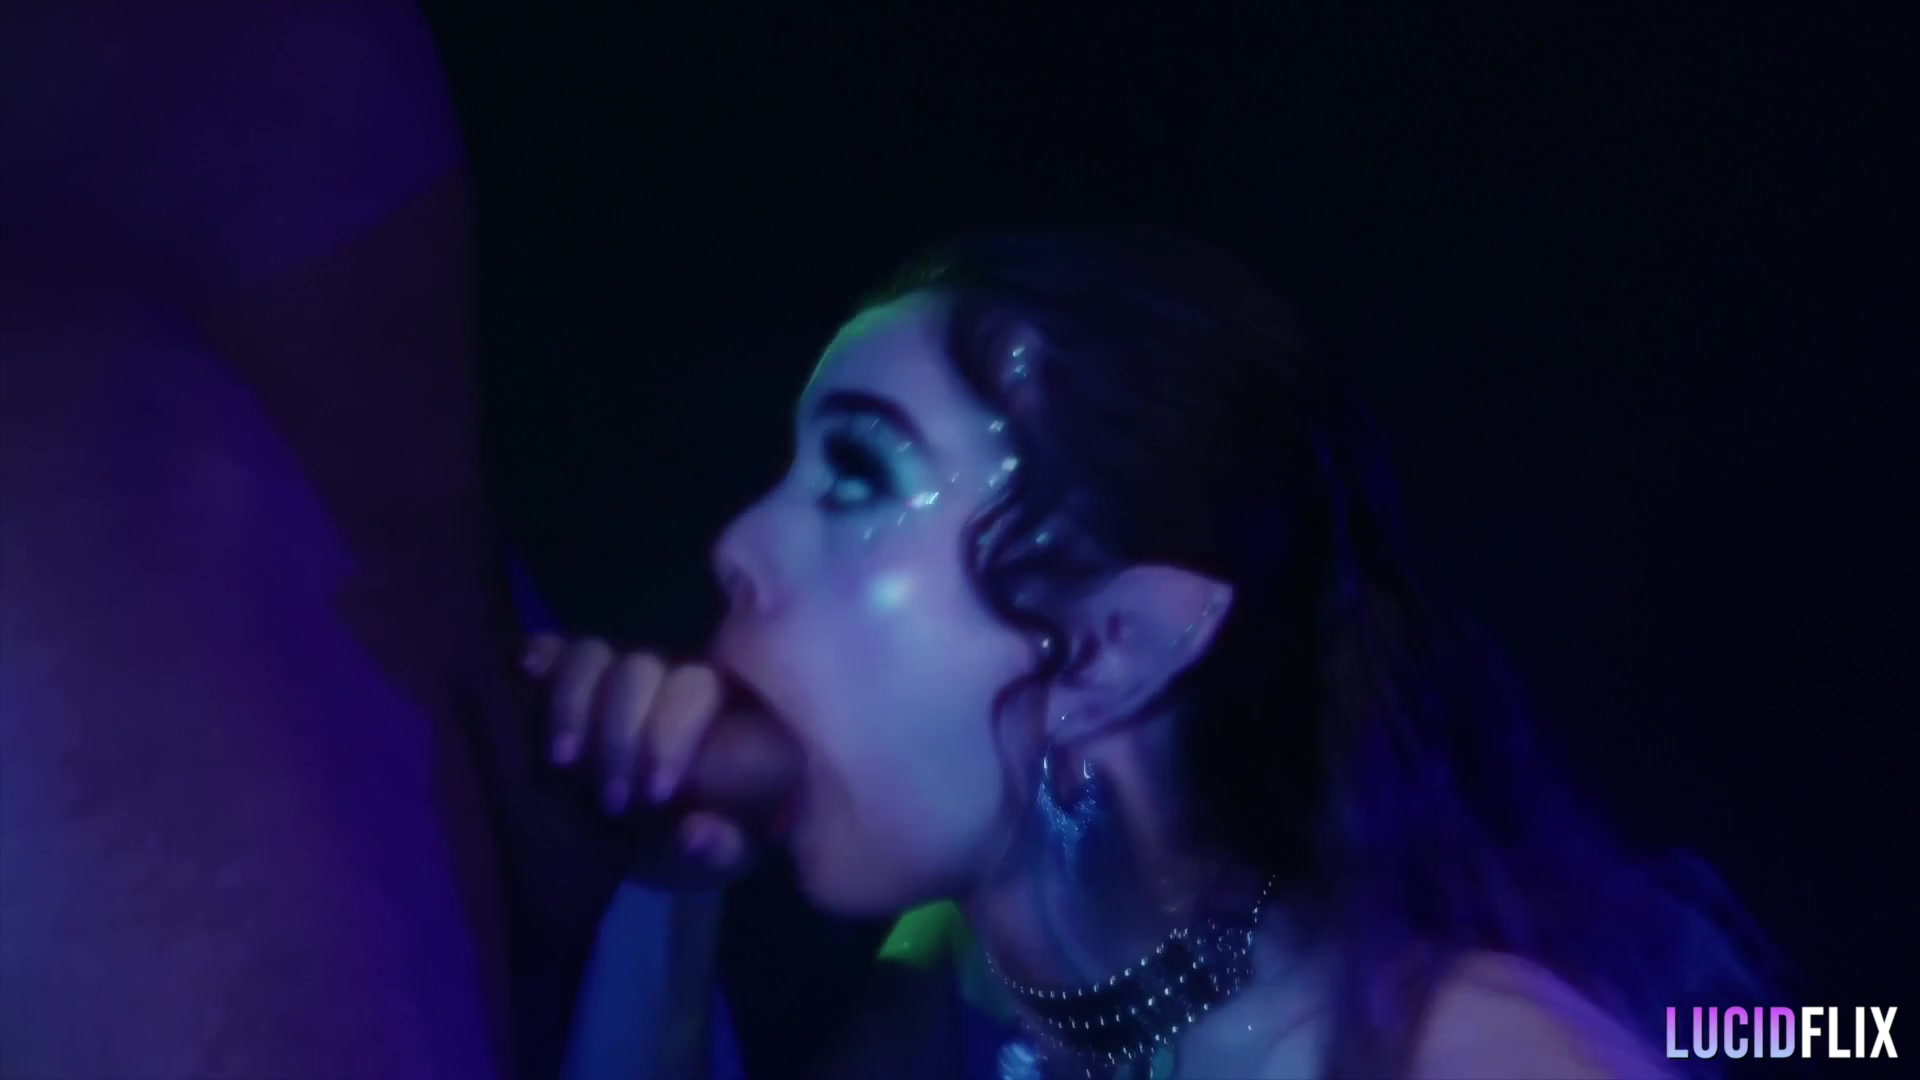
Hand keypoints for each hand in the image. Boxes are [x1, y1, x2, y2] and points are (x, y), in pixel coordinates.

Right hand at [522, 633, 750, 878]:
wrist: (654, 843)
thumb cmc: (699, 837)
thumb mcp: (719, 854)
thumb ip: (720, 847)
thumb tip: (693, 834)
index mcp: (712, 709)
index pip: (692, 688)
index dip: (669, 734)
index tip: (654, 795)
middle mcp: (661, 680)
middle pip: (637, 669)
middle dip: (617, 734)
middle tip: (612, 802)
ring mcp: (610, 679)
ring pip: (589, 656)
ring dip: (570, 705)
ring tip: (560, 761)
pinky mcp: (563, 686)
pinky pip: (549, 652)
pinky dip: (539, 657)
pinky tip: (527, 671)